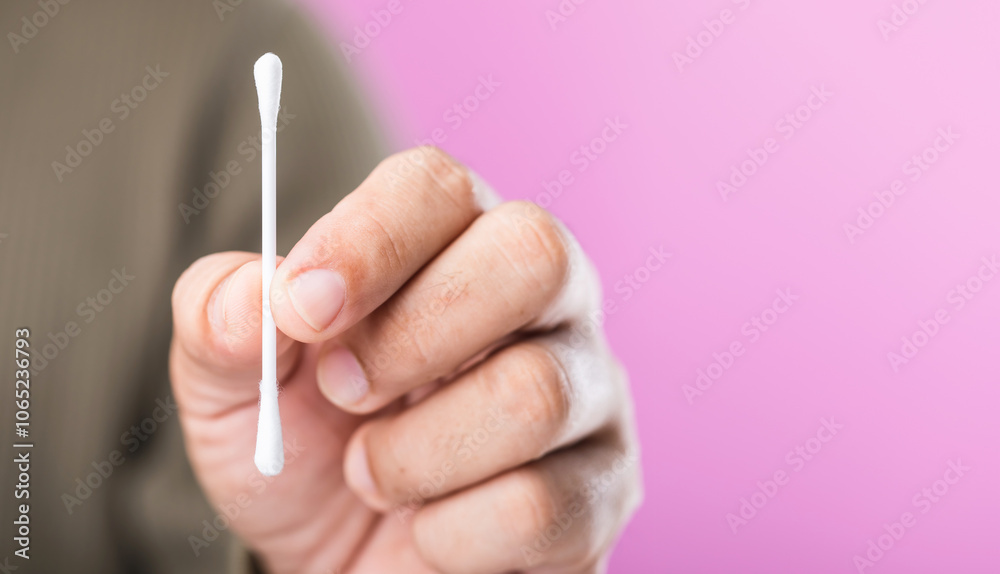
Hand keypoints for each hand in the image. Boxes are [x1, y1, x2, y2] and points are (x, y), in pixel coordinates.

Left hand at [170, 147, 641, 573]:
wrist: (346, 561)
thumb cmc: (307, 452)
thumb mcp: (234, 387)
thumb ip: (223, 320)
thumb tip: (253, 297)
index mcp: (455, 243)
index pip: (439, 187)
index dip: (369, 239)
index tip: (301, 310)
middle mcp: (546, 299)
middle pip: (532, 254)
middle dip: (412, 337)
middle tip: (344, 392)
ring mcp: (590, 391)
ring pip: (534, 393)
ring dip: (414, 456)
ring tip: (374, 473)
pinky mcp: (604, 488)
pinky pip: (540, 507)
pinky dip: (450, 534)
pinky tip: (430, 529)